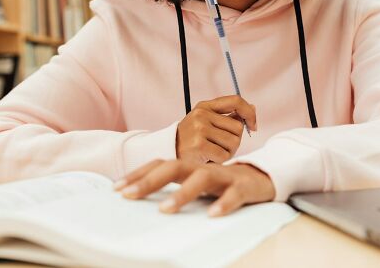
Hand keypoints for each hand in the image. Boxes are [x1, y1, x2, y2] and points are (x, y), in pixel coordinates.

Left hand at [114, 159, 274, 215]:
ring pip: (201, 178)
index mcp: (190, 167)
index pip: (160, 164)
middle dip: (149, 181)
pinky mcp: (243, 187)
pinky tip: (212, 215)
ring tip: (165, 209)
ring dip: (182, 193)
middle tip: (129, 195)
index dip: (138, 174)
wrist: (262, 177)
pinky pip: (233, 195)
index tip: (117, 188)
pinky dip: (223, 203)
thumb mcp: (195, 183)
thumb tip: (142, 199)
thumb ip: (175, 187)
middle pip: (174, 167)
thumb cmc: (222, 183)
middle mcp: (203, 168)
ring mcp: (223, 176)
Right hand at [176, 95, 256, 162]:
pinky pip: (224, 154)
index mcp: (205, 106)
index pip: (236, 101)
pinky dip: (220, 160)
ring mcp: (199, 128)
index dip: (249, 113)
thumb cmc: (192, 139)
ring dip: (228, 151)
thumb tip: (252, 108)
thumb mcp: (207, 121)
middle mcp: (202, 114)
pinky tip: (209, 158)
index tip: (253, 126)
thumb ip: (228, 116)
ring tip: (214, 152)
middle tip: (221, 146)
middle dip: (235, 140)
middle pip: (238, 127)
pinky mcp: (199, 145)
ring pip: (234, 142)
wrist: (168, 152)